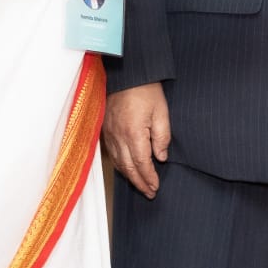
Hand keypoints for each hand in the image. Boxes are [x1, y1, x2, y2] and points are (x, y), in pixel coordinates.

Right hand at [104, 83, 170, 198]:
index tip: (155, 187)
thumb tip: (161, 157)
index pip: (141, 164)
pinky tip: (127, 169)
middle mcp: (118, 137)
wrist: (127, 75)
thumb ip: (162, 136)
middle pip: (128, 168)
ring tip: (140, 185)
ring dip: (129, 177)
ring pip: (118, 163)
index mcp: (133, 133)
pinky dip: (120, 165)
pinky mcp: (105, 130)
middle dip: (139, 183)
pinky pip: (112, 154)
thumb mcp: (161, 111)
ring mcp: (110, 134)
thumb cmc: (146, 90)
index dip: (149, 178)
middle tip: (149, 193)